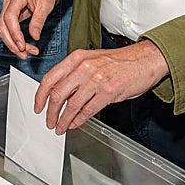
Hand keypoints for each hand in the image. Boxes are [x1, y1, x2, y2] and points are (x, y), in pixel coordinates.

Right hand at [0, 0, 56, 56]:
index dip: (14, 33)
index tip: (22, 45)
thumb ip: (38, 21)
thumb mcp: (46, 5)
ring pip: (2, 30)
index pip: (9, 17)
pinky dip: (13, 39)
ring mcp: (6, 8)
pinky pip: (7, 29)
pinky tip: (23, 46)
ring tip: (26, 53)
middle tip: (25, 54)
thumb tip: (34, 37)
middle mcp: (8, 2)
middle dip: (12, 43)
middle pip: (2, 26)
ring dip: (12, 43)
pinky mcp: (8, 14)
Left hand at [34, 41, 170, 133]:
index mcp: (78, 57)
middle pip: (58, 94)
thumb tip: (61, 94)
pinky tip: (75, 124)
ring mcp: (97, 79)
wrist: (146, 59)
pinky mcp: (108, 91)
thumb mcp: (93, 60)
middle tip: (49, 122)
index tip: (38, 106)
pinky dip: (78, 120)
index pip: (50, 78)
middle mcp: (85, 67)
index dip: (41, 96)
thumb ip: (76, 73)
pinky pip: (87, 110)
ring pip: (71, 105)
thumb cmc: (121, 61)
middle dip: (50, 112)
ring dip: (63, 120)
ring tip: (61, 127)